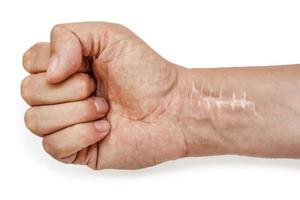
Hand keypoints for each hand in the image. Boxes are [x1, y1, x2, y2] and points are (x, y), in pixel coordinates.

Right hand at [22, 22, 186, 168]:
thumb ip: (69, 36)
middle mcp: (65, 95)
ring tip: (104, 109)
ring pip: (35, 120)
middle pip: (29, 92)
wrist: (172, 109)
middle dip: (69, 89)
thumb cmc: (148, 74)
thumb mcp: (110, 36)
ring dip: (75, 112)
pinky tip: (105, 128)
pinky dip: (81, 135)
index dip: (51, 63)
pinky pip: (53, 146)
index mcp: (69, 68)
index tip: (84, 66)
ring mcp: (69, 123)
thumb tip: (48, 71)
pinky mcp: (78, 149)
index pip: (30, 63)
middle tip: (98, 89)